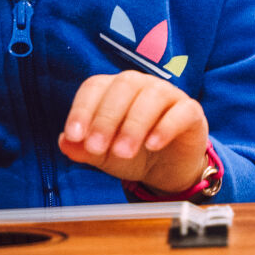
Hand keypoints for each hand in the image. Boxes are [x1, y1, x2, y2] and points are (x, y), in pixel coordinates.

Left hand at [58, 71, 209, 192]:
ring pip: (151, 96)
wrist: (166, 170)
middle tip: (98, 148)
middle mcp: (140, 85)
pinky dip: (165, 127)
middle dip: (106, 118)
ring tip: (123, 152)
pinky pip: (181, 111)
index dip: (82, 109)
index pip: (94, 87)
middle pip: (122, 87)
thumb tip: (64, 142)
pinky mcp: (191, 111)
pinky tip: (153, 145)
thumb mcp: (103, 155)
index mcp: (113, 89)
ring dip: (134, 125)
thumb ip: (83, 149)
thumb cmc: (132, 154)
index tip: (74, 136)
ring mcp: (168, 95)